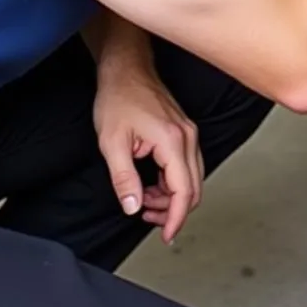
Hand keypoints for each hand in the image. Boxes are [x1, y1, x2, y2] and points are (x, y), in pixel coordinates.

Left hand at [93, 69, 203, 244]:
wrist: (126, 70)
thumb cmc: (118, 99)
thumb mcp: (112, 143)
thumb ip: (124, 179)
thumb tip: (133, 207)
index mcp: (172, 141)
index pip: (184, 190)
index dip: (176, 218)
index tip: (167, 236)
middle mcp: (187, 137)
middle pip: (194, 186)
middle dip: (174, 210)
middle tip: (148, 220)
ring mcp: (188, 132)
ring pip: (192, 177)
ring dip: (172, 196)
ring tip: (143, 201)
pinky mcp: (183, 131)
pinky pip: (186, 165)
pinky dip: (172, 182)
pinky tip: (151, 185)